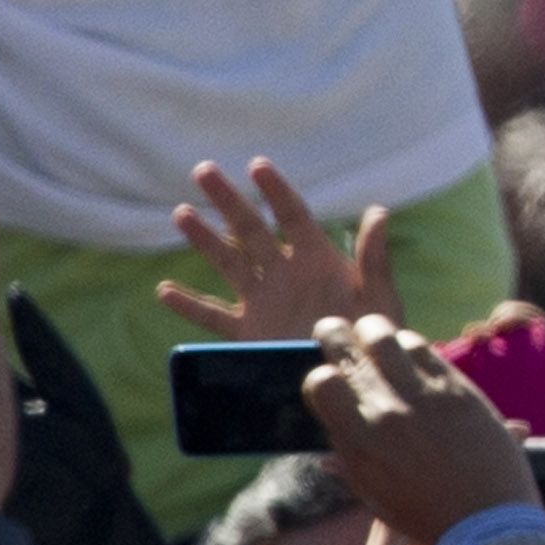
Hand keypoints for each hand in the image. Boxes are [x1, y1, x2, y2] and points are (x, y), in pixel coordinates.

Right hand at [159, 158, 397, 338]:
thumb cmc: (375, 334)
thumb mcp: (380, 296)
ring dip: (205, 239)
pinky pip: (213, 317)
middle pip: (250, 228)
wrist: (358, 378)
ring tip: (182, 213)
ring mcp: (264, 300)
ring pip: (228, 263)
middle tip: (204, 171)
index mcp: (317, 258)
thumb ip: (374, 258)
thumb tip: (379, 212)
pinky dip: (189, 306)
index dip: (275, 191)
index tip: (256, 165)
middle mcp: (284, 273)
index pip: (292, 215)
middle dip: (228, 200)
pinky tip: (164, 291)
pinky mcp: (249, 333)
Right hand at [304, 319, 543, 542]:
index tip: (327, 377)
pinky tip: (408, 350)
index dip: (321, 376)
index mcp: (359, 441)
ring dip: (373, 331)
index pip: (322, 383)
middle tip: (332, 329)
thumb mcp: (375, 495)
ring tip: (371, 333)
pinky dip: (411, 346)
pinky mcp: (457, 388)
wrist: (486, 521)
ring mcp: (423, 396)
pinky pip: (425, 349)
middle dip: (334, 334)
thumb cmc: (426, 515)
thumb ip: (350, 465)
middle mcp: (387, 411)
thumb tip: (325, 455)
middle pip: (348, 350)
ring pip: (385, 338)